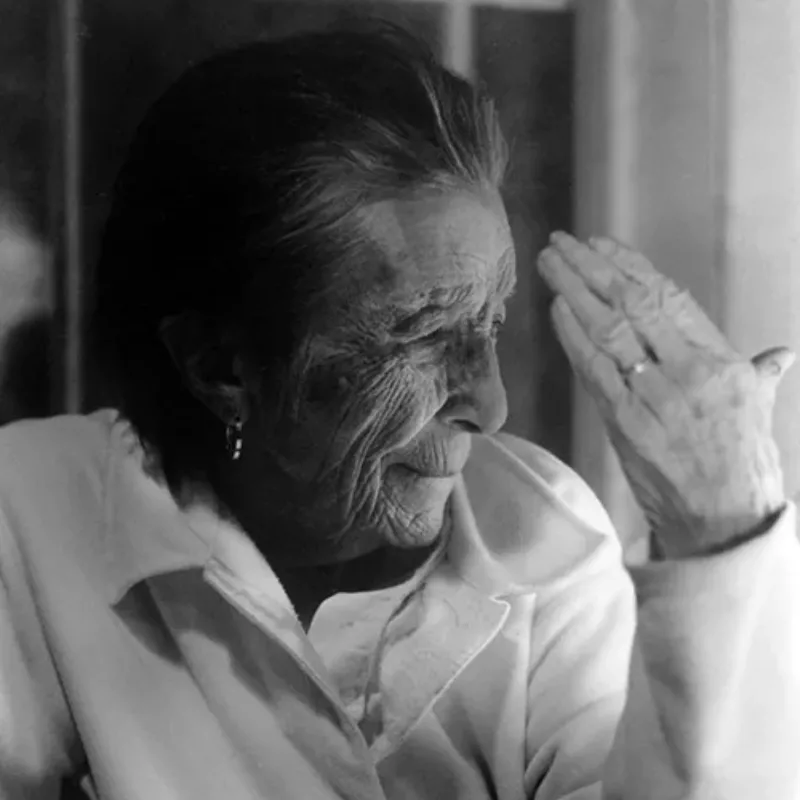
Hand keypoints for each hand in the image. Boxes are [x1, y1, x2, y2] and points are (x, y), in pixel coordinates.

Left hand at [537, 231, 792, 558]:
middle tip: (560, 242)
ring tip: (548, 262)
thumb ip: (762, 375)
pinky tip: (556, 308)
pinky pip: (594, 369)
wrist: (724, 524)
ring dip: (571, 290)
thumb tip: (780, 354)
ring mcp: (654, 396)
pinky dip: (572, 335)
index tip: (601, 243)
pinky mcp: (625, 422)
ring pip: (608, 328)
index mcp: (722, 362)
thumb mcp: (760, 411)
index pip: (669, 297)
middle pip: (631, 303)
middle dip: (591, 267)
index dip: (630, 265)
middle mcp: (689, 371)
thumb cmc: (744, 467)